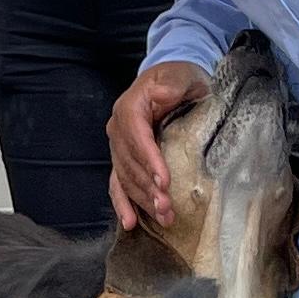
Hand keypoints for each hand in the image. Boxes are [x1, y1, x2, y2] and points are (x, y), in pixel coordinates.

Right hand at [107, 61, 208, 229]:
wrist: (172, 78)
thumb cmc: (178, 77)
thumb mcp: (180, 75)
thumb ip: (172, 83)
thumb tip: (163, 94)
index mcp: (129, 108)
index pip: (137, 138)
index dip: (150, 162)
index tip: (165, 183)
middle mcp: (118, 129)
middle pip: (130, 164)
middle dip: (148, 189)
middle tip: (167, 208)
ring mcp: (119, 146)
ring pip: (125, 178)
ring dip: (142, 201)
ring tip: (163, 217)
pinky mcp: (125, 159)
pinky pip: (119, 183)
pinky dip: (122, 203)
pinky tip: (129, 223)